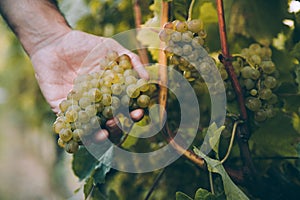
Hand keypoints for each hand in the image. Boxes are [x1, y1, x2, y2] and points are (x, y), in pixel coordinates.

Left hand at [31, 30, 147, 139]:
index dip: (132, 113)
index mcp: (110, 93)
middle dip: (117, 126)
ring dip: (98, 135)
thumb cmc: (84, 44)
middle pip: (109, 122)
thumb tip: (147, 78)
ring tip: (103, 132)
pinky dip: (75, 131)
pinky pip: (68, 124)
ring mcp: (80, 108)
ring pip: (91, 129)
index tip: (138, 112)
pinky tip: (82, 131)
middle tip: (119, 123)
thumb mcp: (111, 48)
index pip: (124, 108)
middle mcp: (97, 104)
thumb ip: (131, 60)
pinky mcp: (61, 109)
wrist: (54, 42)